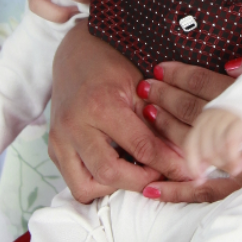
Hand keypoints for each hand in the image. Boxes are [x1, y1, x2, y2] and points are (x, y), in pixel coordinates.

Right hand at [47, 23, 188, 202]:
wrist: (77, 53)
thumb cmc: (113, 66)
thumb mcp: (141, 89)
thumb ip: (159, 125)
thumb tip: (183, 158)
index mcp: (100, 106)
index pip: (142, 148)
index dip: (169, 164)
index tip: (188, 173)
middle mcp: (74, 126)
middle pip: (111, 175)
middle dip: (142, 181)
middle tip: (162, 175)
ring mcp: (59, 140)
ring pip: (86, 187)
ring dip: (114, 188)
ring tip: (136, 172)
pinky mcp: (53, 149)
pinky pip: (74, 182)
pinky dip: (97, 184)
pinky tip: (117, 168)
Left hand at [144, 70, 241, 210]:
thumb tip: (233, 63)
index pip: (208, 83)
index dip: (181, 75)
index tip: (161, 69)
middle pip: (194, 111)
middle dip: (165, 98)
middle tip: (143, 90)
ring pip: (194, 147)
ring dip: (165, 133)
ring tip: (146, 120)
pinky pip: (206, 194)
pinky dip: (178, 192)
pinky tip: (151, 188)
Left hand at [183, 108, 241, 180]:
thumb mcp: (230, 130)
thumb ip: (217, 147)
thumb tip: (204, 171)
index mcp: (205, 118)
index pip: (190, 145)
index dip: (192, 166)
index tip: (199, 181)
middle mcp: (213, 115)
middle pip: (205, 151)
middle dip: (218, 166)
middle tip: (233, 169)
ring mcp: (226, 115)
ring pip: (216, 149)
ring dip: (228, 164)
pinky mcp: (241, 118)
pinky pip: (230, 144)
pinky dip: (233, 159)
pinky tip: (241, 165)